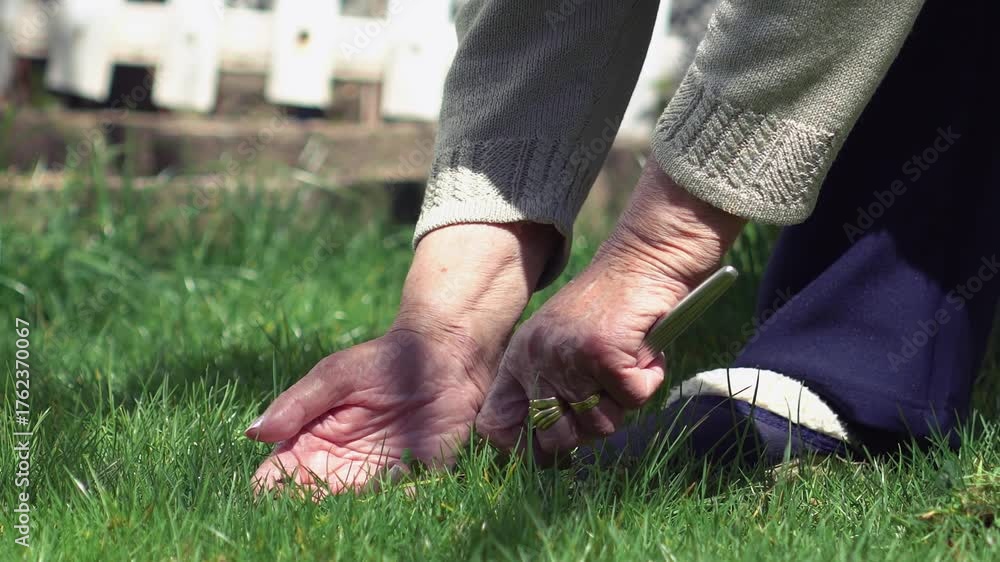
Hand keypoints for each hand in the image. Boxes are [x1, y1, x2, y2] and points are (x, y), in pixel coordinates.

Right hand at [247, 223, 557, 495]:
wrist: (444, 356)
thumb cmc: (383, 360)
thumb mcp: (335, 376)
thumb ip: (298, 404)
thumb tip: (252, 434)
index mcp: (312, 440)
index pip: (277, 475)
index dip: (267, 490)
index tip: (267, 495)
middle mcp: (340, 465)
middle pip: (308, 501)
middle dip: (300, 510)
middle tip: (304, 509)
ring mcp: (376, 476)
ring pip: (348, 509)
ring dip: (341, 516)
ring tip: (341, 507)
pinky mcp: (415, 478)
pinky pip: (397, 503)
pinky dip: (389, 507)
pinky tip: (385, 500)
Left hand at [476, 160, 745, 461]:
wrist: (639, 261)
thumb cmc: (607, 309)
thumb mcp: (561, 344)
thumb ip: (549, 387)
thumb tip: (550, 449)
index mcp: (520, 360)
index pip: (495, 425)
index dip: (523, 448)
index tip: (553, 449)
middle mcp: (536, 360)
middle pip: (557, 438)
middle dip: (590, 427)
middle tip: (609, 396)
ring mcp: (568, 358)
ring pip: (601, 424)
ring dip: (624, 402)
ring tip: (627, 364)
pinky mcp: (603, 354)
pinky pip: (634, 399)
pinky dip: (648, 380)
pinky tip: (644, 353)